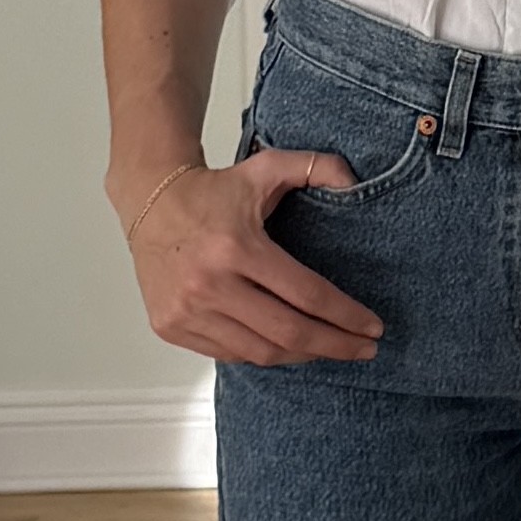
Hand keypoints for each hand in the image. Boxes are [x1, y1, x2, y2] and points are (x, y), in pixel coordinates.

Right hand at [112, 146, 384, 365]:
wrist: (148, 200)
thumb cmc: (211, 190)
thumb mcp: (265, 167)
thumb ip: (314, 165)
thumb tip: (353, 180)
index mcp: (236, 247)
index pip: (306, 294)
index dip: (346, 316)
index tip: (373, 327)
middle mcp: (209, 284)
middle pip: (289, 333)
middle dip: (335, 345)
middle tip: (365, 349)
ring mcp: (186, 310)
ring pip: (260, 352)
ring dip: (302, 355)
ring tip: (328, 348)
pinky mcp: (170, 326)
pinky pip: (229, 354)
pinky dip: (263, 354)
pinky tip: (286, 346)